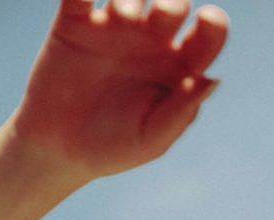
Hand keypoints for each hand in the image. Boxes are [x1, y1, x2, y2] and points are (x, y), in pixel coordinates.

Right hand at [9, 0, 228, 183]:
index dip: (214, 24)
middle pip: (173, 5)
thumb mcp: (151, 140)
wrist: (58, 150)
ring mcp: (114, 27)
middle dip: (172, 2)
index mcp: (177, 68)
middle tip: (161, 17)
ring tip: (123, 17)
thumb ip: (181, 111)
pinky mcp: (75, 20)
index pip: (207, 37)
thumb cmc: (112, 149)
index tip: (208, 20)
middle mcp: (151, 41)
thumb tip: (212, 80)